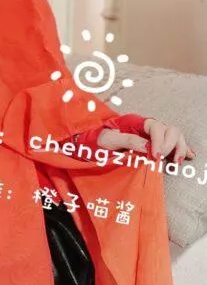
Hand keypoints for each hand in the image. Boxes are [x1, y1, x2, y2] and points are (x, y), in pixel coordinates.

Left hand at [77, 113, 194, 165]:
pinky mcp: (157, 145)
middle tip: (160, 158)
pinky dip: (182, 149)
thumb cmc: (100, 140)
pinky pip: (174, 144)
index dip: (158, 140)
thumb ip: (127, 140)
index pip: (155, 126)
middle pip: (170, 130)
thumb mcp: (109, 139)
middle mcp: (148, 127)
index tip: (155, 155)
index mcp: (136, 122)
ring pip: (175, 136)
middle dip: (170, 144)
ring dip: (179, 147)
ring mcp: (154, 136)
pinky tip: (189, 155)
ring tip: (176, 161)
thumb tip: (147, 146)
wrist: (95, 144)